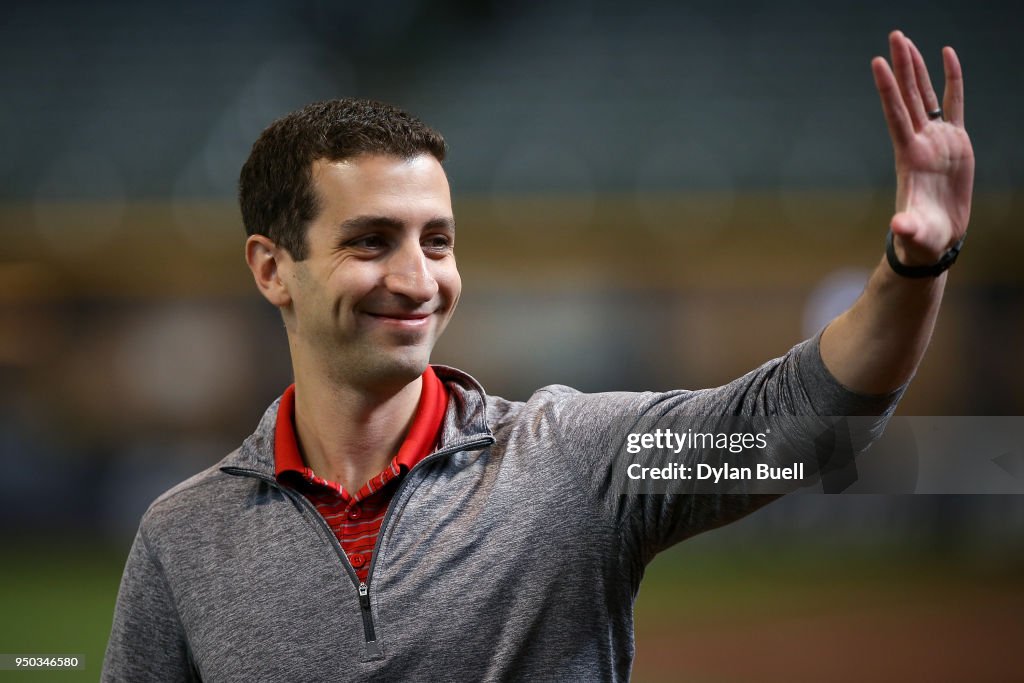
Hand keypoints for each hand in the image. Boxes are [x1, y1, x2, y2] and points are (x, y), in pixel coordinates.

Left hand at [872, 30, 973, 265]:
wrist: (936, 238)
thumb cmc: (921, 238)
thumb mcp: (915, 234)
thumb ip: (907, 229)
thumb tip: (898, 229)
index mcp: (908, 157)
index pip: (895, 115)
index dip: (887, 90)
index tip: (877, 63)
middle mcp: (919, 142)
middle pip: (907, 96)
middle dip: (901, 66)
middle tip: (894, 36)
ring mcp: (936, 139)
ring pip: (924, 96)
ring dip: (916, 69)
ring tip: (907, 41)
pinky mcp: (955, 142)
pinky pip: (954, 103)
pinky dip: (951, 80)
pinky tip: (947, 56)